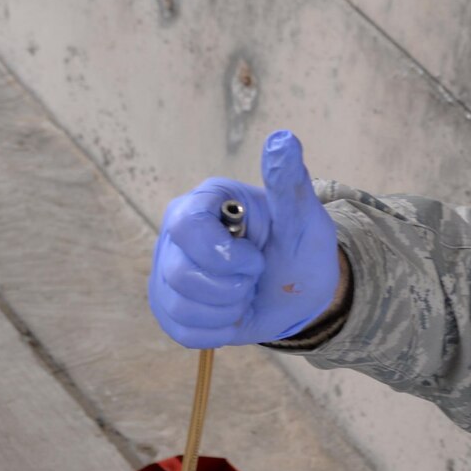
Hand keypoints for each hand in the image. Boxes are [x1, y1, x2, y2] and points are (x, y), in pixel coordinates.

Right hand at [147, 129, 341, 348]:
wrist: (297, 295)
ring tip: (244, 292)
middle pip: (181, 274)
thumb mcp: (304, 220)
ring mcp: (167, 270)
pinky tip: (233, 311)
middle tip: (253, 276)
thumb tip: (283, 139)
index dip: (223, 255)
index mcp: (203, 203)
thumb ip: (288, 184)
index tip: (256, 259)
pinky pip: (184, 331)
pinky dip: (218, 329)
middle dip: (231, 287)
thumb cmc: (300, 250)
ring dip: (228, 310)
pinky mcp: (168, 305)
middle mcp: (176, 233)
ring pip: (181, 306)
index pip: (186, 228)